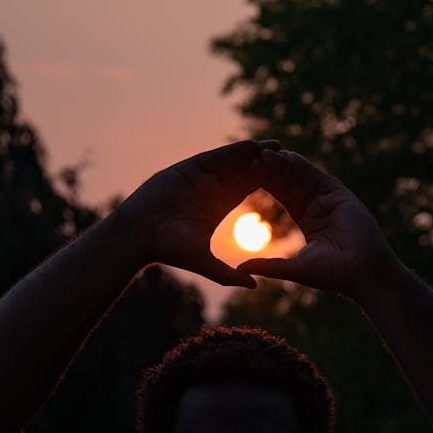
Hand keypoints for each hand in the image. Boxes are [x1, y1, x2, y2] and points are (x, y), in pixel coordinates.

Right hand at [117, 139, 280, 287]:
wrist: (138, 233)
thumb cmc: (168, 249)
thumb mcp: (204, 263)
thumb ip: (228, 275)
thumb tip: (255, 286)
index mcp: (218, 206)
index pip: (248, 190)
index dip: (269, 184)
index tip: (291, 181)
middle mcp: (212, 188)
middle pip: (245, 172)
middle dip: (267, 164)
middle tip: (293, 158)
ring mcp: (201, 176)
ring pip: (234, 161)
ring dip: (255, 154)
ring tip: (278, 147)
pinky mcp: (190, 168)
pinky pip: (217, 157)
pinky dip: (234, 151)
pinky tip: (252, 146)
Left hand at [238, 148, 398, 298]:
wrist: (364, 274)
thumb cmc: (333, 275)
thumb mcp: (294, 268)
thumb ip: (268, 265)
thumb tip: (240, 268)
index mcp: (310, 222)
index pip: (285, 198)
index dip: (267, 187)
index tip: (247, 178)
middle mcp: (321, 208)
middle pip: (292, 184)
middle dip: (273, 172)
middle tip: (250, 159)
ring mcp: (331, 200)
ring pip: (303, 178)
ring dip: (284, 166)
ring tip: (264, 155)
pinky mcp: (341, 196)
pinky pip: (318, 177)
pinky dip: (304, 167)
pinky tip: (288, 157)